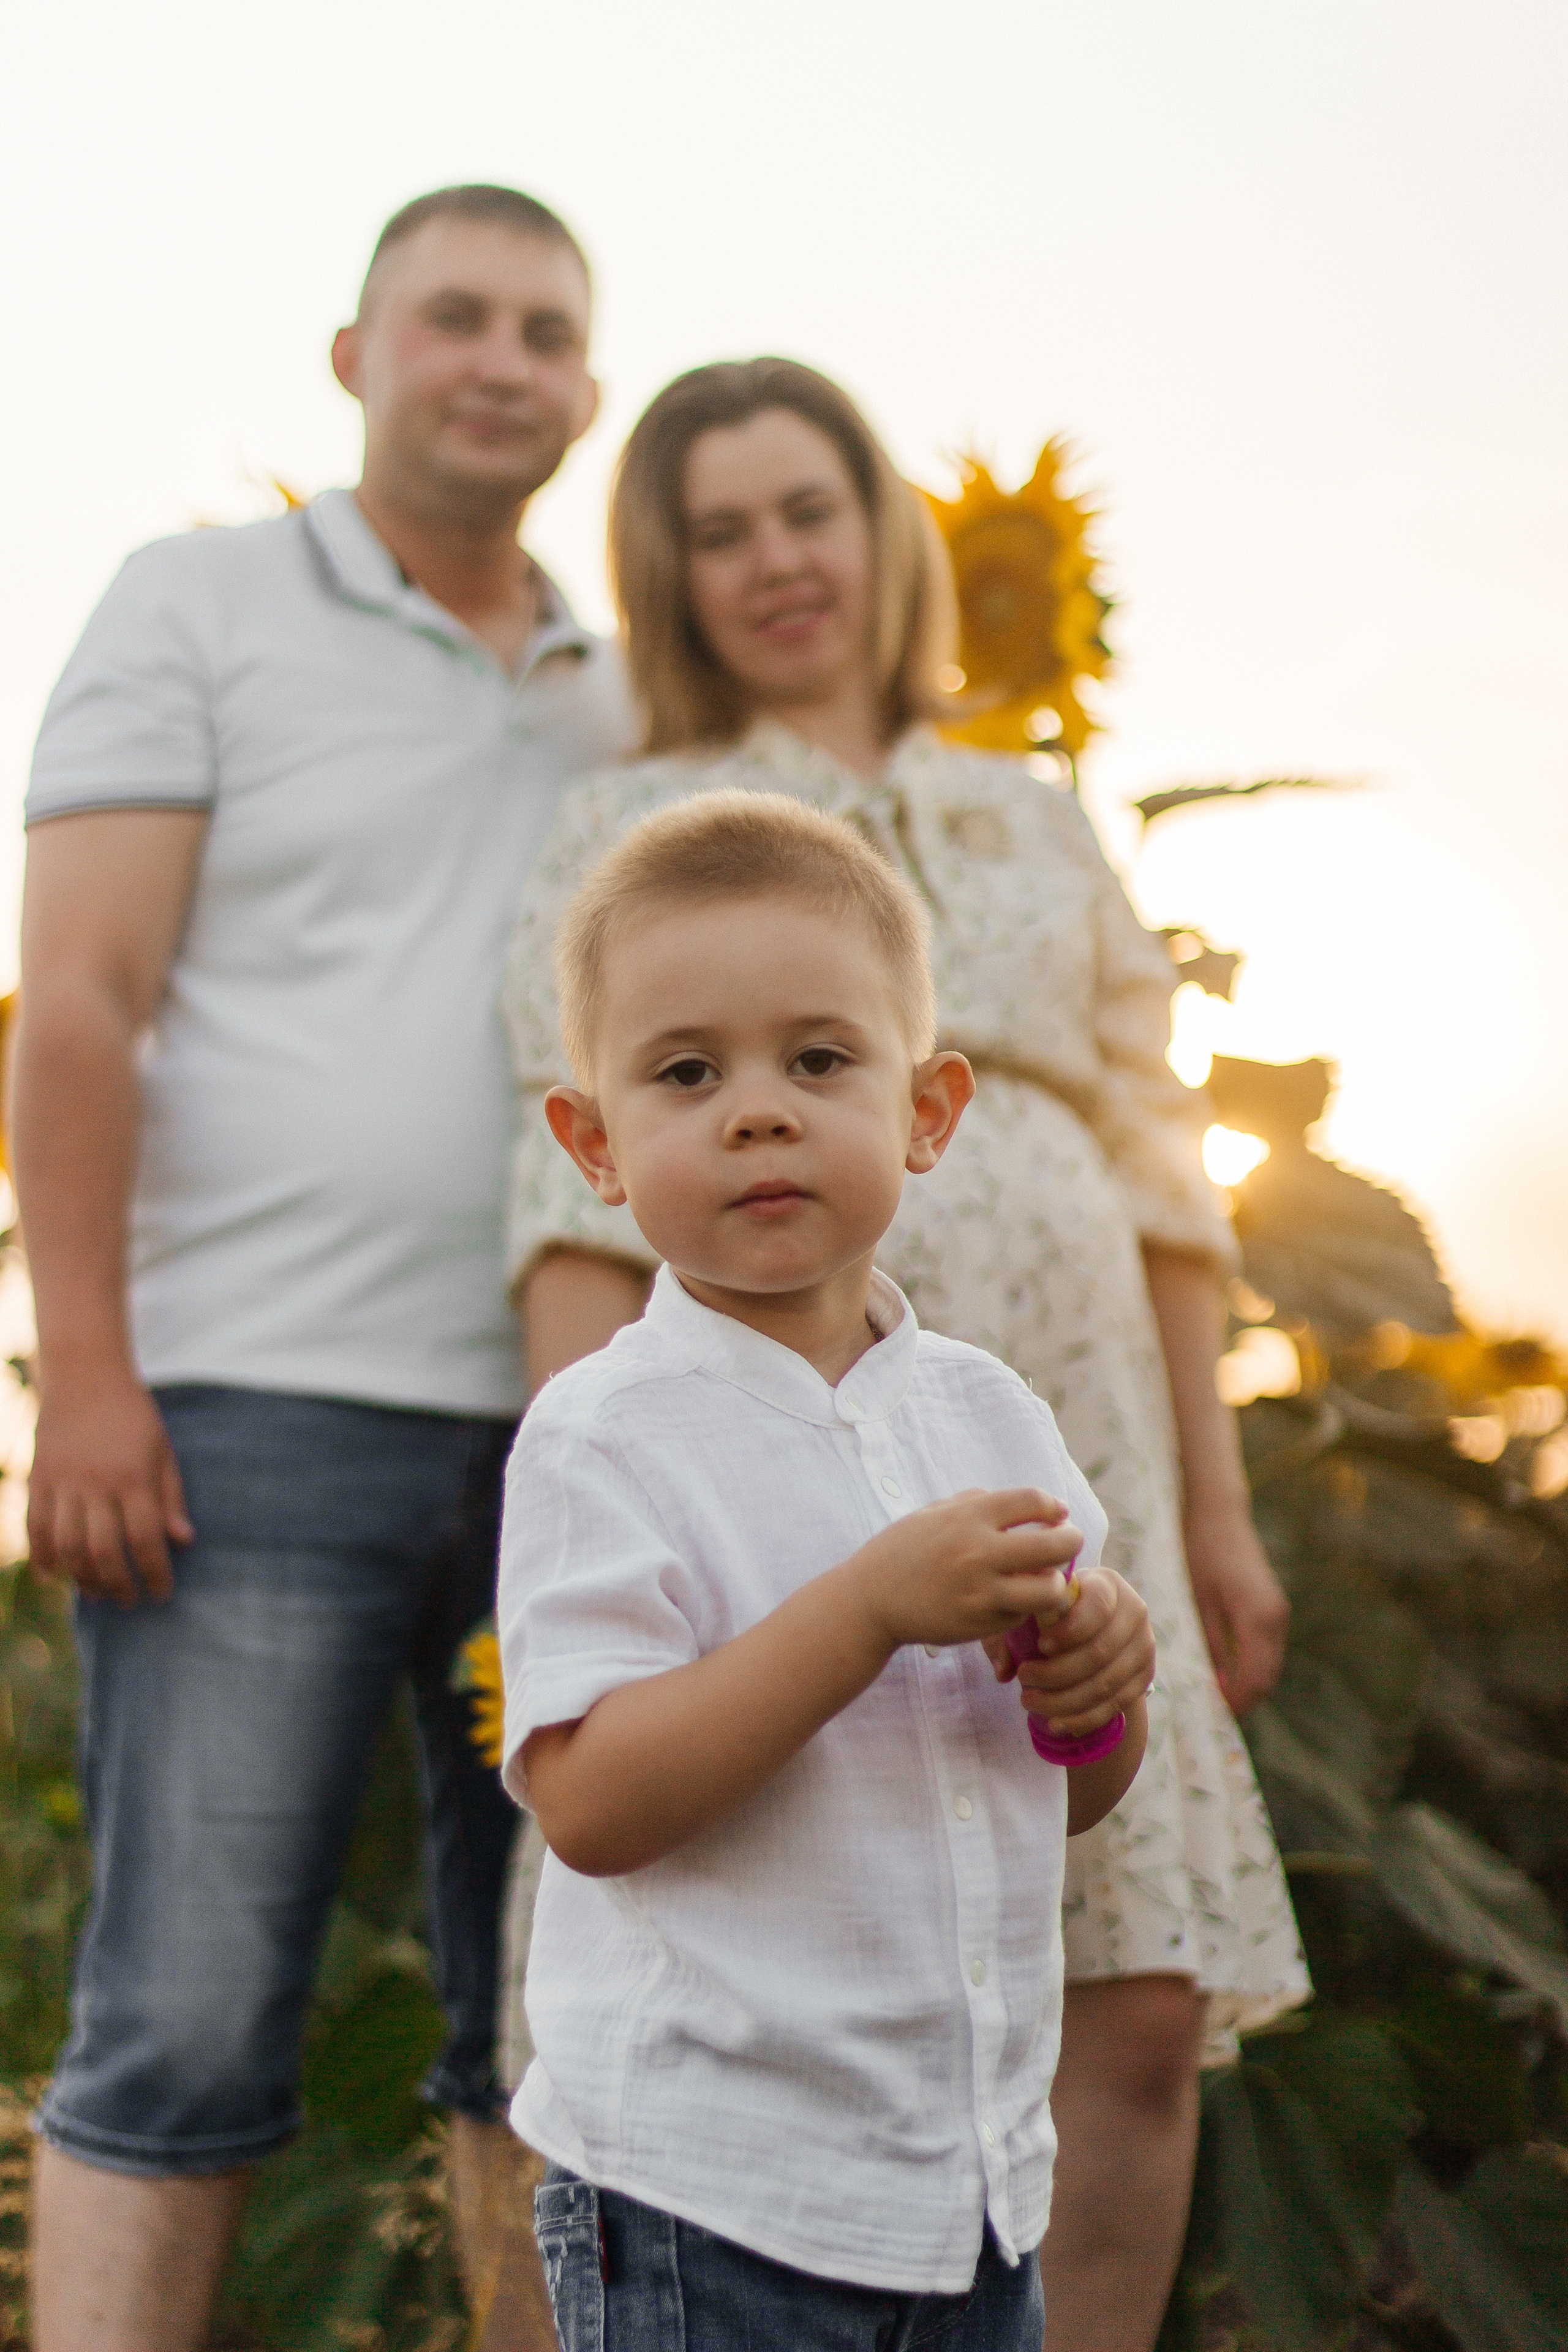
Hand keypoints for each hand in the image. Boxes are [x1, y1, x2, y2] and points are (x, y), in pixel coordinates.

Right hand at [28, 1371, 192, 1604]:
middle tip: (128, 1601)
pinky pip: (35, 1527)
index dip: (155, 1574)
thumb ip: (171, 1497)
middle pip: (104, 1552)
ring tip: (96, 1593)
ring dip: (81, 1578)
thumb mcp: (162, 1451)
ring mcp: (62, 1482)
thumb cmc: (133, 1415)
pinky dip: (42, 1556)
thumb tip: (183, 1541)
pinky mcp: (38, 1479)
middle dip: (118, 1585)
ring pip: (67, 1546)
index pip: (146, 1540)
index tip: (161, 1593)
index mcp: (134, 1478)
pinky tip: (54, 1575)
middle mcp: (97, 1484)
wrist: (86, 1376)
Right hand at [852, 1487, 1081, 1654]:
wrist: (870, 1599)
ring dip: (1055, 1583)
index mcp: (968, 1516)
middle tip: (1069, 1543)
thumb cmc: (903, 1550)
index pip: (1032, 1501)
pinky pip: (1021, 1614)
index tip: (1058, 1514)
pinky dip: (1023, 1607)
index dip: (1054, 1507)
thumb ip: (978, 1503)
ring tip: (1046, 1579)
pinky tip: (1010, 1600)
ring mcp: (981, 1591)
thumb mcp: (935, 1512)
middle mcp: (978, 1551)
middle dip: (1071, 1541)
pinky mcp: (980, 1624)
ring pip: (1050, 1589)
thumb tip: (1025, 1504)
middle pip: (1054, 1545)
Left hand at [986, 1567, 1153, 1738]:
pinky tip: (1056, 1722)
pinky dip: (1084, 1718)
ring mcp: (1143, 1646)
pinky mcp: (1144, 1676)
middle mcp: (1133, 1611)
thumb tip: (1004, 1670)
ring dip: (1065, 1700)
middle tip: (1024, 1678)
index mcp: (1106, 1584)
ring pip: (1106, 1683)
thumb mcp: (1026, 1613)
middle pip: (1100, 1651)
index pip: (1097, 1606)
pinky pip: (1116, 1704)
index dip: (1069, 1630)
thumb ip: (1008, 1634)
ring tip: (1030, 1701)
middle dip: (1057, 1672)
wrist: (1090, 1629)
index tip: (1039, 1645)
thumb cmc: (1050, 1614)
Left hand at [1184, 1498, 1287, 1715]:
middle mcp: (1276, 1620)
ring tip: (1216, 1697)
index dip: (1236, 1704)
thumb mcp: (1199, 1604)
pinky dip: (1253, 1666)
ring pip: (1270, 1665)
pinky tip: (1227, 1671)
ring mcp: (1279, 1613)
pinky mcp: (1275, 1608)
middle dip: (1244, 1700)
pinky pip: (1268, 1649)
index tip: (1212, 1717)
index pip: (1254, 1679)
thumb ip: (1211, 1646)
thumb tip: (1217, 1686)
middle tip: (1212, 1714)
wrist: (1219, 1515)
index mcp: (1257, 1620)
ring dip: (1249, 1685)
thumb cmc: (1201, 1555)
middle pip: (1266, 1678)